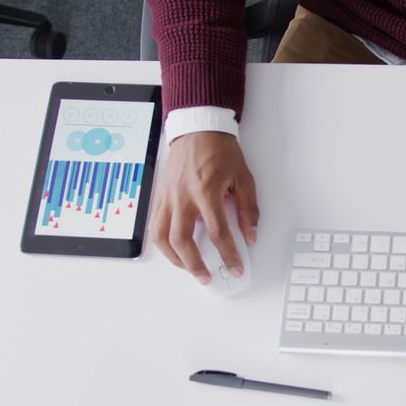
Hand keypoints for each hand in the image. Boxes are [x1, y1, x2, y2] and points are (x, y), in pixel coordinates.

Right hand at [150, 131, 258, 283]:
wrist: (198, 129)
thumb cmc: (219, 150)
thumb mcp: (243, 178)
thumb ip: (248, 209)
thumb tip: (250, 234)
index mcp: (206, 192)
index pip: (218, 233)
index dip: (229, 254)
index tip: (236, 267)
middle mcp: (183, 197)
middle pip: (183, 241)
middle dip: (196, 265)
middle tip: (207, 276)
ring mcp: (168, 197)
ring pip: (162, 237)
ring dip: (174, 258)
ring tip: (188, 268)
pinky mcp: (160, 196)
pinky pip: (155, 225)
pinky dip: (163, 242)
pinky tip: (173, 249)